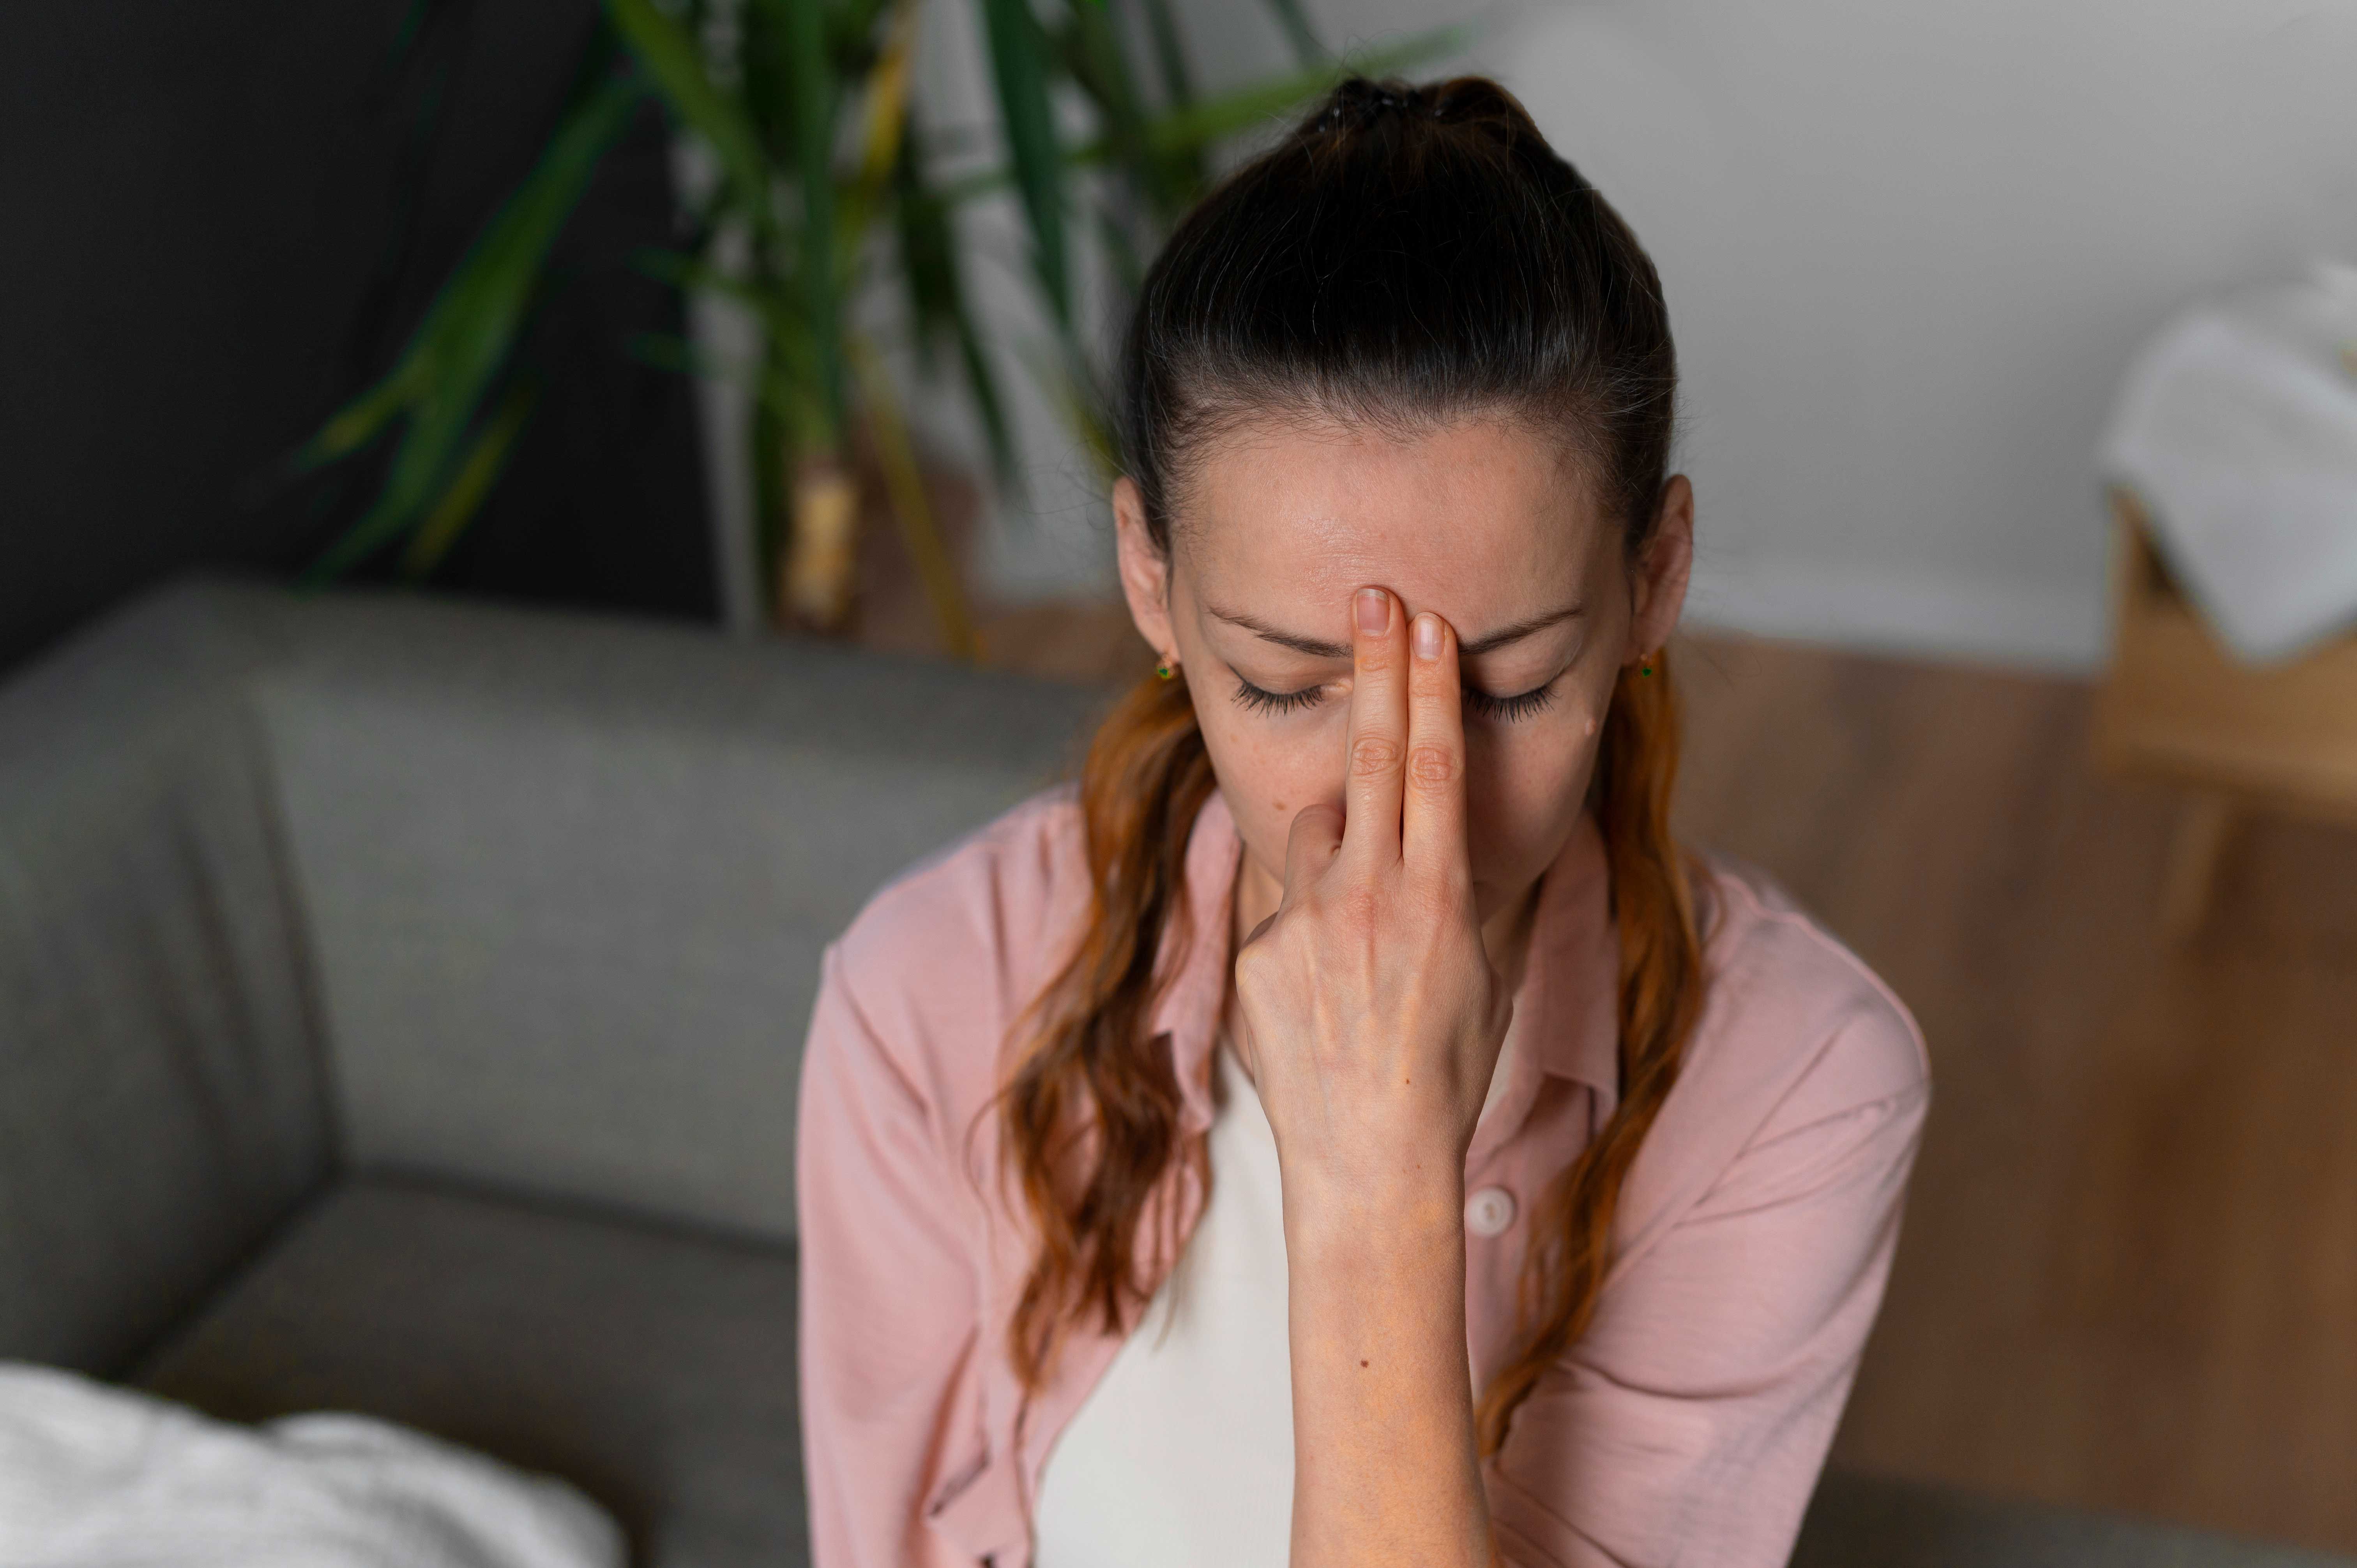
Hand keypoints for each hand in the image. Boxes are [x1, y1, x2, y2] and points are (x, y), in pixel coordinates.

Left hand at [1229, 586, 1513, 1224]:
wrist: (1372, 1162)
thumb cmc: (1443, 1071)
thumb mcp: (1474, 972)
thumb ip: (1442, 894)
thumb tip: (1420, 841)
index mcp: (1438, 897)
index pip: (1436, 766)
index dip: (1428, 686)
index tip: (1424, 621)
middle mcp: (1371, 896)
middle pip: (1374, 757)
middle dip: (1375, 670)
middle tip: (1372, 596)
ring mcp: (1308, 923)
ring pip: (1314, 833)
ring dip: (1334, 843)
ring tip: (1361, 924)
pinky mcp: (1258, 953)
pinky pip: (1282, 907)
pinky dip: (1304, 926)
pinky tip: (1324, 995)